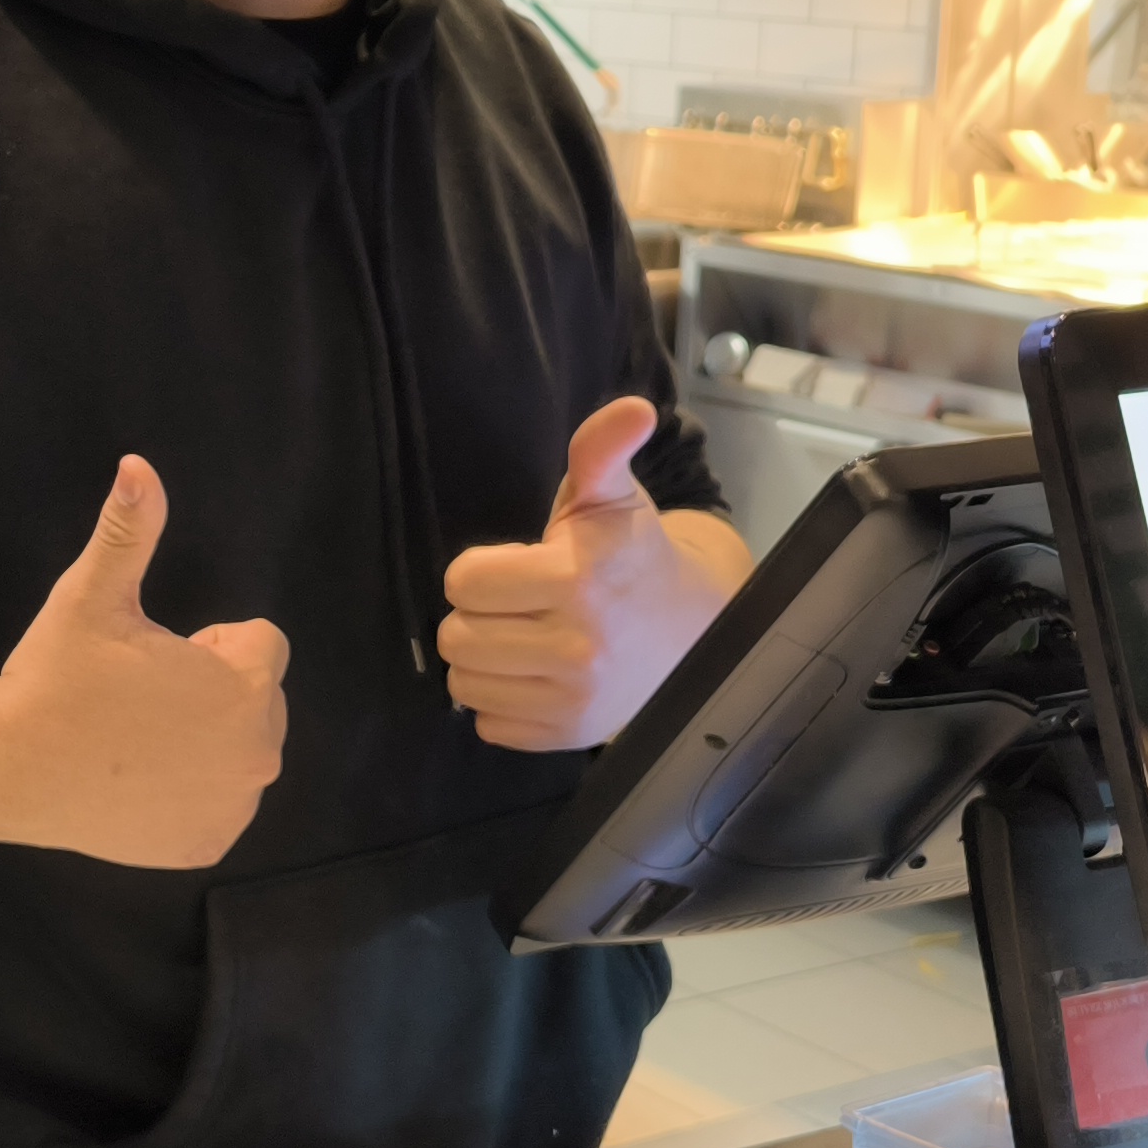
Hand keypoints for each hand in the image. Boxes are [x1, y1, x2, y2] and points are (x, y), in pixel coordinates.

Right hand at [0, 457, 286, 868]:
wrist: (7, 769)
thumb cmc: (55, 677)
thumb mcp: (91, 595)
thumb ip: (129, 530)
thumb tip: (138, 464)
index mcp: (246, 686)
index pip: (262, 645)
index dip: (208, 646)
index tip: (153, 657)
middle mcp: (260, 751)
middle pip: (259, 702)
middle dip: (212, 694)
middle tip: (139, 700)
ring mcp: (235, 805)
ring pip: (239, 753)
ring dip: (205, 743)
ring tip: (135, 741)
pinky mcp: (208, 845)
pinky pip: (219, 804)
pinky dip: (189, 795)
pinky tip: (137, 784)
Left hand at [439, 396, 740, 752]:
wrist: (691, 632)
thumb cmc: (632, 556)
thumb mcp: (613, 497)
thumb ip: (601, 451)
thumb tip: (633, 409)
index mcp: (577, 578)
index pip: (464, 582)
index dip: (479, 571)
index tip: (514, 567)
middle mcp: (577, 645)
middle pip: (456, 637)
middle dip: (477, 617)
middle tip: (516, 606)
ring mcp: (573, 698)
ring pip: (464, 686)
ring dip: (483, 661)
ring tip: (522, 639)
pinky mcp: (568, 737)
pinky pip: (488, 726)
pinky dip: (501, 703)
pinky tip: (535, 676)